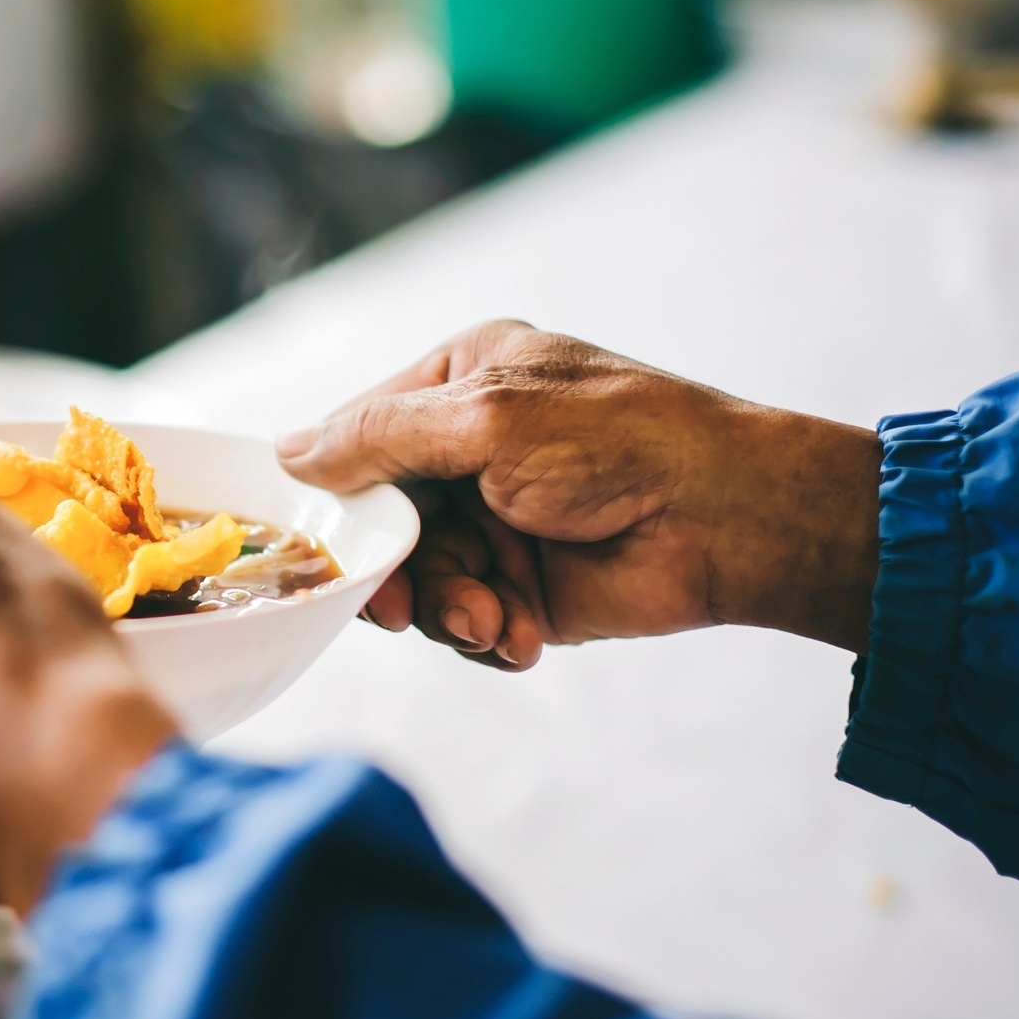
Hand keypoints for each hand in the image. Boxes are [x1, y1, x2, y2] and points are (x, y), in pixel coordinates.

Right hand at [277, 321, 881, 667]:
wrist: (732, 521)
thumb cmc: (620, 441)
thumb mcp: (487, 421)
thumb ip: (381, 438)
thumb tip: (286, 454)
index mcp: (462, 383)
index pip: (360, 436)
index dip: (336, 493)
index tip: (322, 542)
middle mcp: (471, 450)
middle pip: (382, 520)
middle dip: (393, 571)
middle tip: (397, 609)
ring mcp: (497, 520)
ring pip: (420, 579)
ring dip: (445, 608)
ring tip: (486, 618)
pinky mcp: (525, 585)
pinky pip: (467, 618)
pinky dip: (485, 632)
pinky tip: (518, 635)